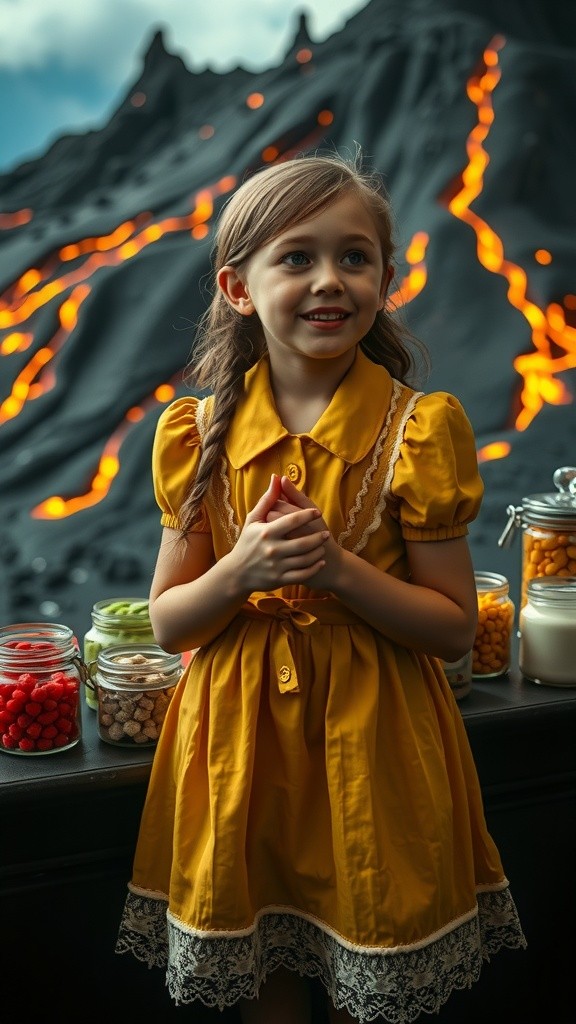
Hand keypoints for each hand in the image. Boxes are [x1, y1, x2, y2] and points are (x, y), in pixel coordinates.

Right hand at [228, 475, 328, 591]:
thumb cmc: (247, 542)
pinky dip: (314, 568)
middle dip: (318, 537)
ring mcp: (276, 566)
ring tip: (323, 545)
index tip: (318, 513)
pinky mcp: (279, 579)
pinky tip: (320, 561)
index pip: (293, 520)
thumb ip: (268, 499)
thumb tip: (277, 477)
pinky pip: (302, 574)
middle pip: (303, 542)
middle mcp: (272, 549)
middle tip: (326, 533)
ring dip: (318, 552)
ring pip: (305, 559)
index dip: (308, 515)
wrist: (237, 573)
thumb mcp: (253, 519)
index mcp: (267, 532)